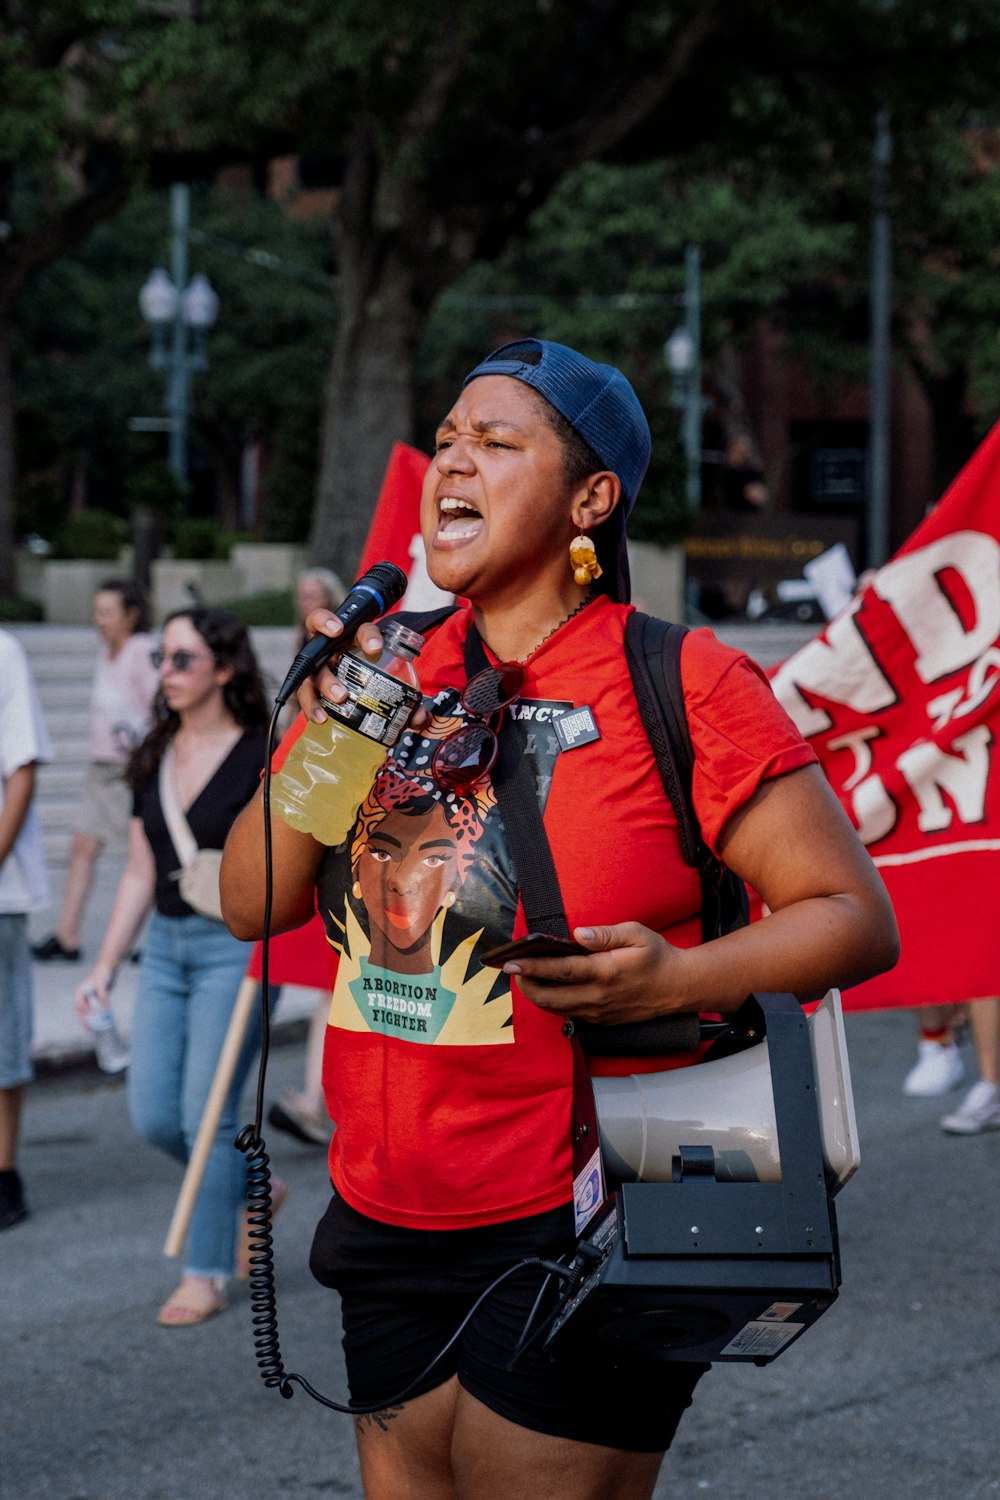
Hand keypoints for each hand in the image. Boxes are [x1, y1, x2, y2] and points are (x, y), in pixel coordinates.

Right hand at [74, 966, 116, 1027]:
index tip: (90, 1017)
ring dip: (89, 1020)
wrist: (108, 969)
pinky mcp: (96, 1000)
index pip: (79, 1005)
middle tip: (89, 1029)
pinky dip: (96, 1016)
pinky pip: (94, 1010)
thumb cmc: (103, 975)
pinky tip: (101, 1022)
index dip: (83, 1013)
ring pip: (87, 1012)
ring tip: (93, 1029)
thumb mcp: (102, 985)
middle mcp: (83, 996)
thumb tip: (105, 1009)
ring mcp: (89, 998)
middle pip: (80, 1011)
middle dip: (83, 1020)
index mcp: (80, 992)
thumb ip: (103, 997)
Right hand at [295, 609, 427, 729]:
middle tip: (345, 692)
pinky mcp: (310, 684)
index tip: (375, 649)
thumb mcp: (394, 684)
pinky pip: (304, 692)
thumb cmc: (379, 680)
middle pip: (326, 647)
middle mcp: (334, 647)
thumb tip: (418, 718)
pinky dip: (310, 706)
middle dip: (336, 667)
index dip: (367, 635)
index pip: (361, 628)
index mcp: (356, 640)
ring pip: (312, 671)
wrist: (360, 687)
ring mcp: (319, 665)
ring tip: (338, 700)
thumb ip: (409, 701)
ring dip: (324, 685)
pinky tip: (320, 718)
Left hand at [505, 921, 688, 1024]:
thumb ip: (604, 934)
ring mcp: (599, 1012)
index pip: (559, 971)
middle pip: (549, 997)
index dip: (532, 967)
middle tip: (514, 969)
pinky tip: (549, 987)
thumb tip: (577, 935)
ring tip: (526, 976)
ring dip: (537, 995)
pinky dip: (553, 1002)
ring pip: (556, 1009)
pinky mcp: (601, 1020)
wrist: (679, 987)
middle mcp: (598, 997)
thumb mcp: (636, 934)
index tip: (511, 962)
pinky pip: (569, 1013)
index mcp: (605, 972)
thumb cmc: (657, 956)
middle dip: (526, 984)